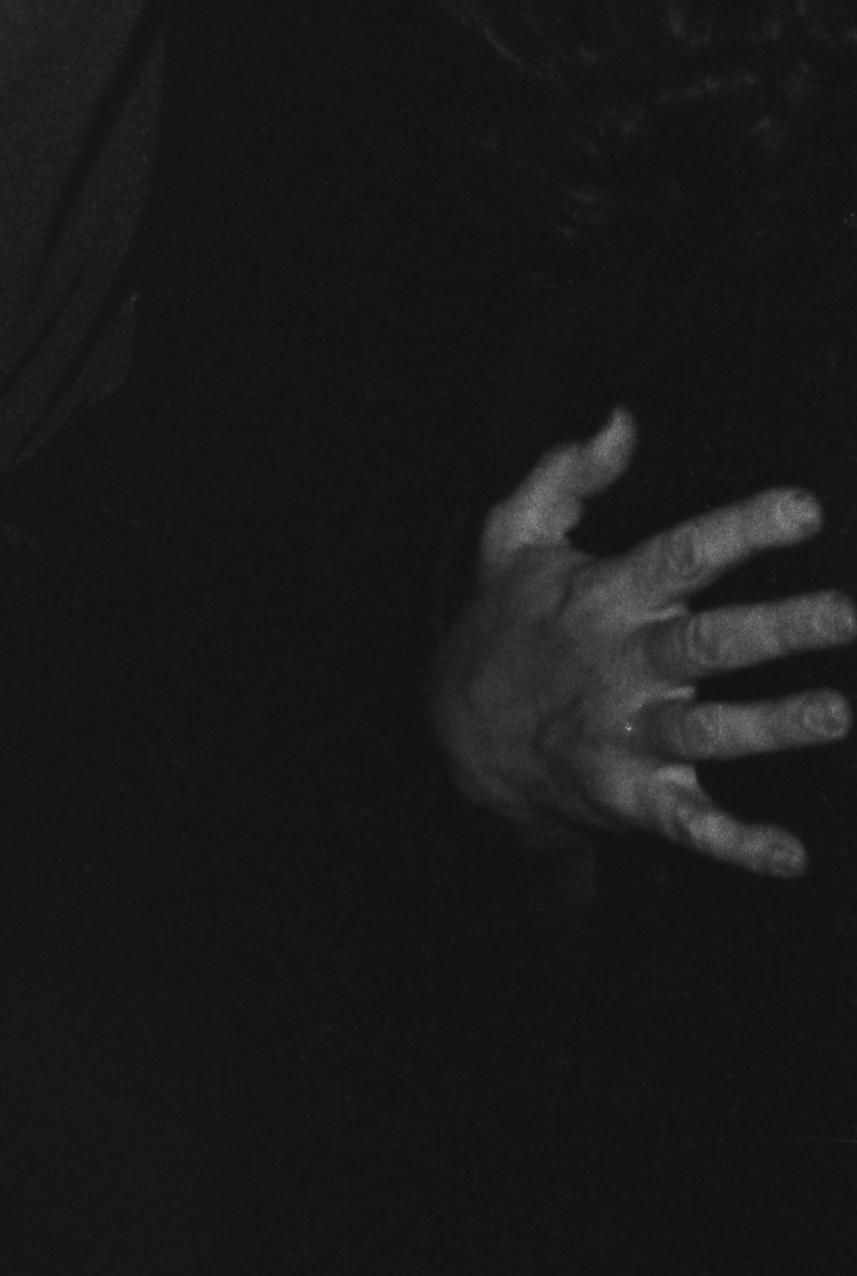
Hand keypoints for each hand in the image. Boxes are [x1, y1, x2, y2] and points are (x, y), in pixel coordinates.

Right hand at [428, 411, 851, 881]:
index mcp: (602, 597)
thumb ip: (566, 474)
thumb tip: (620, 420)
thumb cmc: (504, 626)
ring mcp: (624, 733)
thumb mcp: (511, 537)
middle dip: (779, 628)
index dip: (741, 529)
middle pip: (707, 642)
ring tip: (837, 713)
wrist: (458, 734)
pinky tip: (790, 855)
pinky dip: (736, 844)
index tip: (805, 508)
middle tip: (845, 613)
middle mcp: (620, 663)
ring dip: (772, 725)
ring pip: (709, 730)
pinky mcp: (629, 795)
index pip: (680, 554)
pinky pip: (687, 823)